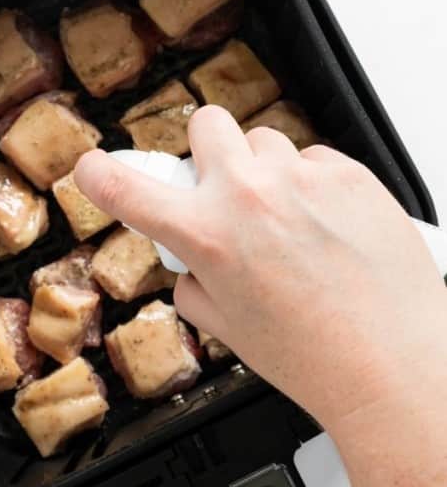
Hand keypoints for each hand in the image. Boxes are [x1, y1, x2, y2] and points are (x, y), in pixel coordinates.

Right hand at [74, 106, 446, 435]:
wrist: (393, 363)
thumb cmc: (315, 357)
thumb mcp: (227, 329)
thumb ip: (195, 283)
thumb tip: (195, 262)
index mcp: (207, 235)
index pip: (126, 189)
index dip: (99, 175)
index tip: (94, 168)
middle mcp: (249, 195)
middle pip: (207, 123)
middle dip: (208, 151)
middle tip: (224, 187)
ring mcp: (301, 178)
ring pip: (265, 141)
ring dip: (264, 170)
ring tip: (288, 219)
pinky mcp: (349, 173)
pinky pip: (315, 159)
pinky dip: (312, 184)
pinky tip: (327, 226)